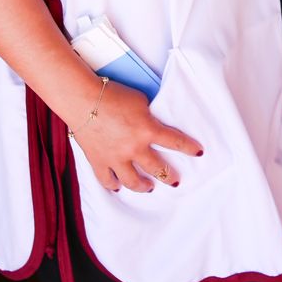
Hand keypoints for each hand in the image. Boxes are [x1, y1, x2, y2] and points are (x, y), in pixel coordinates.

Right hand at [69, 79, 202, 192]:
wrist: (83, 100)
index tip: (199, 153)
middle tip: (175, 181)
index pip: (175, 142)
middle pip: (157, 168)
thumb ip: (149, 114)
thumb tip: (152, 122)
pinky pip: (107, 180)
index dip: (189, 148)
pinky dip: (113, 185)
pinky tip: (118, 186)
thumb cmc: (112, 94)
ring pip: (133, 181)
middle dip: (169, 176)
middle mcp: (134, 148)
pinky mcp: (99, 161)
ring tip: (149, 187)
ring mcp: (116, 158)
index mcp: (148, 130)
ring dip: (143, 186)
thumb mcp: (140, 99)